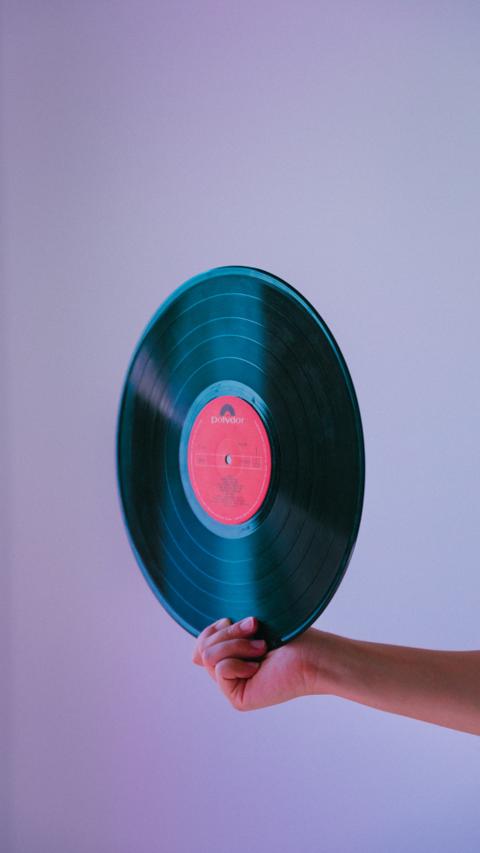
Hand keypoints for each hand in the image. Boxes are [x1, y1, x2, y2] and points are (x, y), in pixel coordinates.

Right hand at [192, 616, 330, 710]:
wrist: (312, 653)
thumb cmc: (288, 634)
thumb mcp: (245, 629)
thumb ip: (218, 639)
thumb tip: (193, 658)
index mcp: (231, 656)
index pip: (200, 645)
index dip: (212, 630)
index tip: (233, 619)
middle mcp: (229, 674)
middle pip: (202, 648)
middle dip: (229, 632)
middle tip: (256, 627)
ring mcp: (233, 687)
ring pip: (209, 656)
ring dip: (237, 644)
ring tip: (262, 647)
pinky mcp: (239, 699)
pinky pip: (221, 670)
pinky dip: (239, 661)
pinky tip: (259, 666)